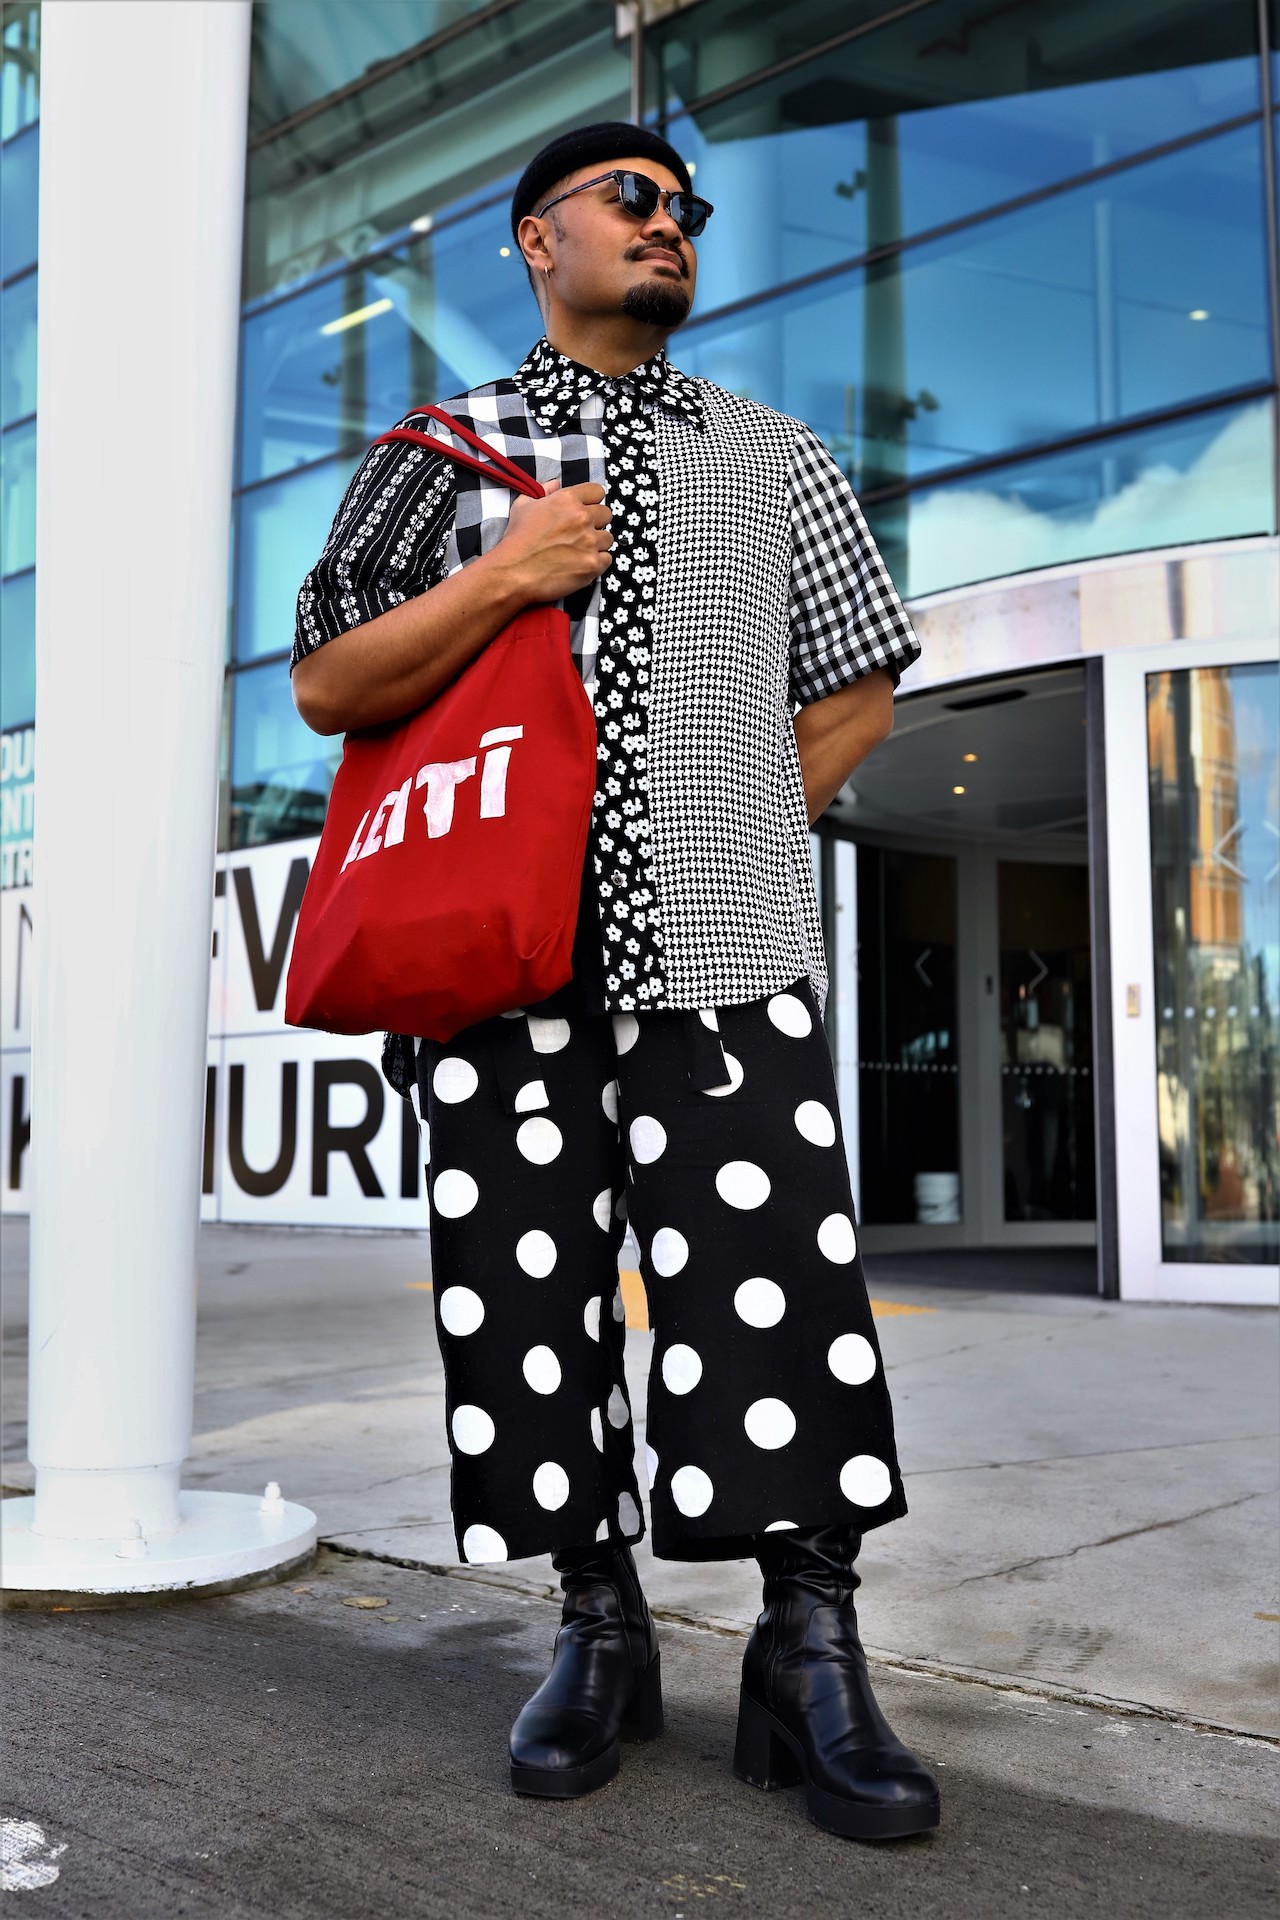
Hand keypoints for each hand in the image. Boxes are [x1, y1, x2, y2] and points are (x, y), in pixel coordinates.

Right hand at [492, 480, 611, 602]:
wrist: (513, 572)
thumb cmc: (516, 539)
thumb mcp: (523, 506)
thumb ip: (542, 491)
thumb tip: (555, 484)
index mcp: (567, 500)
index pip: (597, 491)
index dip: (591, 501)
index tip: (586, 509)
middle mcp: (582, 517)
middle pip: (606, 514)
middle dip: (596, 522)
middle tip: (581, 532)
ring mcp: (590, 542)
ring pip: (608, 538)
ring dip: (597, 543)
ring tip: (580, 550)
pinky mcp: (593, 564)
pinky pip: (607, 559)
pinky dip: (598, 562)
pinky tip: (583, 563)